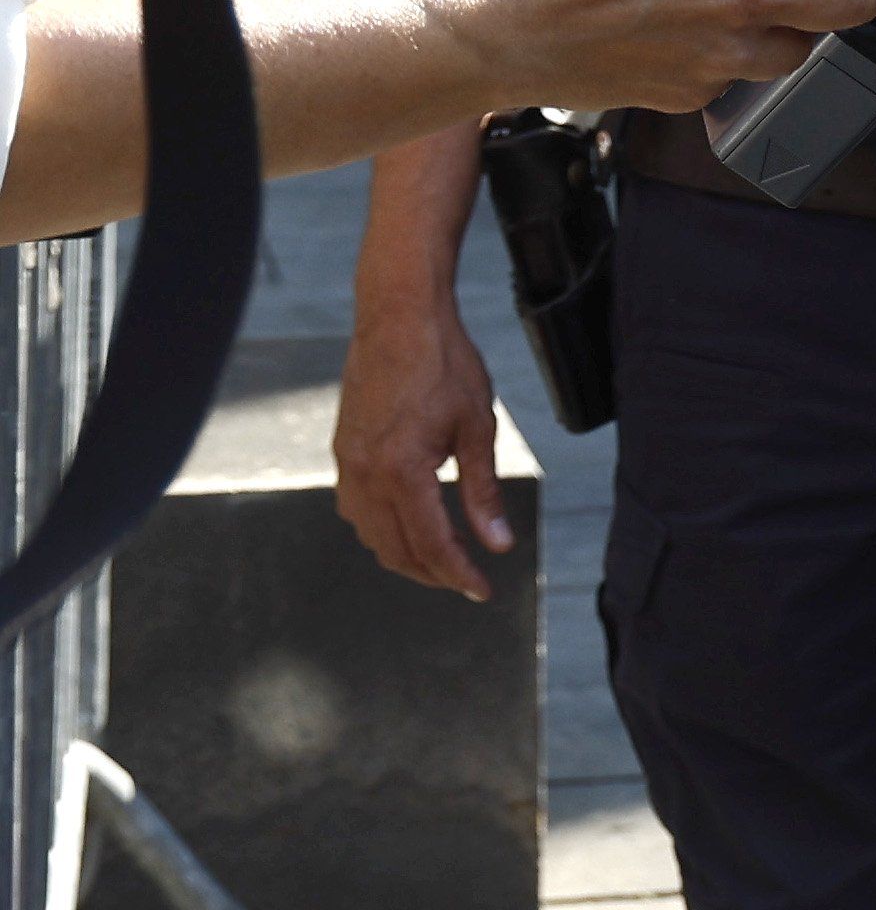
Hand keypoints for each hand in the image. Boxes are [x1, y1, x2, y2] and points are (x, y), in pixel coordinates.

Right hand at [334, 288, 511, 598]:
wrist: (398, 318)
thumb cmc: (445, 364)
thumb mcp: (478, 428)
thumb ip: (483, 491)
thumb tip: (497, 543)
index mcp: (402, 471)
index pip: (431, 544)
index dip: (458, 574)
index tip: (482, 591)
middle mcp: (365, 473)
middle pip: (395, 548)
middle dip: (432, 572)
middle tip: (466, 581)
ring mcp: (347, 462)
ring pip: (369, 533)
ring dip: (403, 554)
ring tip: (442, 559)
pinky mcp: (343, 449)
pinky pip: (355, 507)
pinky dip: (381, 528)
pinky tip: (407, 523)